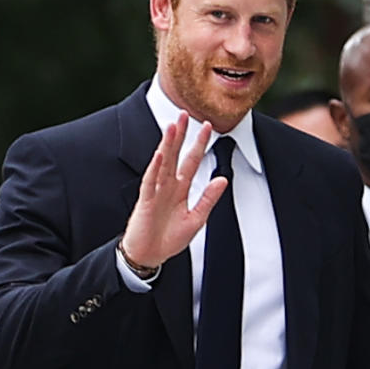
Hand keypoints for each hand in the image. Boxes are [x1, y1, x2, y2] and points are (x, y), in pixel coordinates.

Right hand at [120, 114, 226, 269]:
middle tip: (185, 113)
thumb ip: (208, 199)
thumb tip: (223, 179)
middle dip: (181, 135)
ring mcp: (156, 191)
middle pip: (175, 155)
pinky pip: (151, 182)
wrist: (150, 255)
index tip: (209, 126)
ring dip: (168, 145)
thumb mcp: (196, 219)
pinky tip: (160, 155)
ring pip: (162, 163)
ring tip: (172, 127)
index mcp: (181, 189)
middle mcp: (168, 185)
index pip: (192, 161)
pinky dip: (155, 169)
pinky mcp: (146, 200)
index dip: (200, 144)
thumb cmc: (169, 238)